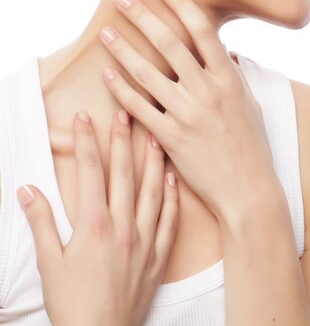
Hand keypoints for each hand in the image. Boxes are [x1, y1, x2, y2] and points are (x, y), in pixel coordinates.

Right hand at [17, 109, 178, 325]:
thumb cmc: (72, 304)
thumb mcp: (49, 264)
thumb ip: (41, 223)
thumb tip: (27, 190)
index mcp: (94, 226)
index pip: (91, 172)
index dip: (88, 142)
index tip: (85, 118)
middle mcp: (123, 226)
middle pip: (123, 174)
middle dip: (122, 140)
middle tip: (124, 114)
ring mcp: (144, 239)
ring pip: (152, 191)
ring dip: (153, 161)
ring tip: (155, 136)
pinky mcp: (158, 255)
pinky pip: (170, 219)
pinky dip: (173, 197)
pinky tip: (173, 178)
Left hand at [98, 0, 278, 221]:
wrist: (248, 188)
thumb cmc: (252, 144)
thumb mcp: (251, 102)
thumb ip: (235, 75)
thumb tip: (224, 53)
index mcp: (229, 78)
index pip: (203, 31)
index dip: (182, 5)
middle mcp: (208, 91)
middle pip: (170, 45)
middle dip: (144, 18)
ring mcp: (188, 114)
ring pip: (148, 74)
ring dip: (124, 50)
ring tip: (106, 32)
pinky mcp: (171, 138)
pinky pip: (140, 108)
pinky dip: (122, 90)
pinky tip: (108, 75)